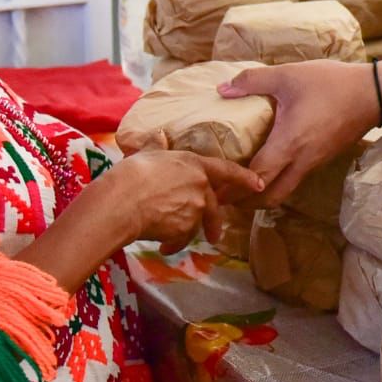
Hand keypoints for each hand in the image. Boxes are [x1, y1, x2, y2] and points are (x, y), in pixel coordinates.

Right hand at [109, 150, 262, 253]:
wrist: (122, 201)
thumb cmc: (132, 173)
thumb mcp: (146, 154)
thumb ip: (157, 147)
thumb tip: (159, 135)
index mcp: (193, 164)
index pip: (226, 170)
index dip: (244, 177)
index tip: (259, 185)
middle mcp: (200, 186)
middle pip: (213, 206)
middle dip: (213, 223)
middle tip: (212, 235)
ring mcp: (195, 209)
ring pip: (195, 224)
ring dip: (183, 233)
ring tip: (163, 237)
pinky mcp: (186, 229)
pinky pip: (182, 239)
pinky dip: (174, 244)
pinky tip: (161, 245)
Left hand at [220, 61, 380, 205]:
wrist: (374, 93)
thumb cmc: (330, 84)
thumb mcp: (288, 75)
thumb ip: (253, 81)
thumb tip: (222, 89)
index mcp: (288, 144)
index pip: (256, 177)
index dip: (233, 187)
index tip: (214, 188)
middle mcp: (301, 161)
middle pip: (270, 197)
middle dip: (245, 201)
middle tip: (224, 194)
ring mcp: (314, 163)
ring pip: (284, 191)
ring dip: (262, 194)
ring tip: (241, 185)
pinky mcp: (323, 159)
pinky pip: (296, 179)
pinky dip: (278, 183)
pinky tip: (269, 168)